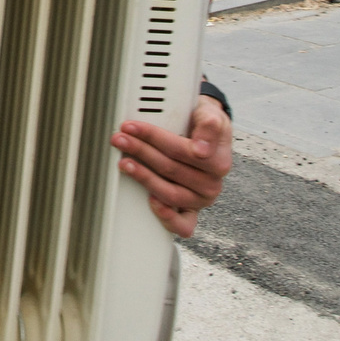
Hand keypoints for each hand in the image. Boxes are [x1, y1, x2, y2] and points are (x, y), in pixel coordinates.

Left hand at [112, 91, 232, 239]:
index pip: (180, 149)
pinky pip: (182, 224)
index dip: (153, 137)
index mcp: (219, 161)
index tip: (133, 127)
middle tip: (121, 139)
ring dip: (143, 177)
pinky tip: (150, 201)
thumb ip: (209, 126)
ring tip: (125, 163)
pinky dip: (166, 216)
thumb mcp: (210, 115)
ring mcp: (200, 200)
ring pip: (169, 193)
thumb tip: (201, 150)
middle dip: (141, 152)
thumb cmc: (204, 127)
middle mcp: (211, 184)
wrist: (206, 139)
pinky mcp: (190, 213)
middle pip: (170, 169)